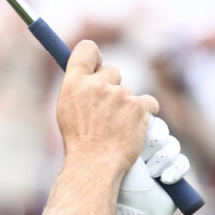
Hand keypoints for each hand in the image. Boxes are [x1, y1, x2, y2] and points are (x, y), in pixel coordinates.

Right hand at [55, 39, 156, 178]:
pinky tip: (132, 128)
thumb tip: (89, 74)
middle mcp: (96, 84)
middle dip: (112, 87)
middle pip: (112, 71)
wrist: (95, 165)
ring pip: (128, 92)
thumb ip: (77, 88)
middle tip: (106, 112)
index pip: (86, 49)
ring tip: (115, 128)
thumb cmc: (79, 142)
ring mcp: (119, 94)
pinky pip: (148, 103)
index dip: (95, 57)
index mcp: (74, 83)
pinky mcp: (139, 106)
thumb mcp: (66, 110)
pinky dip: (144, 114)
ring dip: (126, 106)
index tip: (98, 67)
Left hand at [115, 115, 194, 214]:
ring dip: (163, 158)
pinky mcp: (174, 177)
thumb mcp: (115, 160)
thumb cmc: (116, 191)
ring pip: (172, 145)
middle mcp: (144, 151)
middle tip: (142, 160)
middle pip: (160, 130)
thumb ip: (122, 139)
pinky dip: (176, 169)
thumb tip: (127, 114)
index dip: (143, 128)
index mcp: (128, 144)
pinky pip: (183, 163)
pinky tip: (164, 180)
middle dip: (154, 143)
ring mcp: (160, 164)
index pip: (143, 122)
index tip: (134, 143)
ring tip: (151, 174)